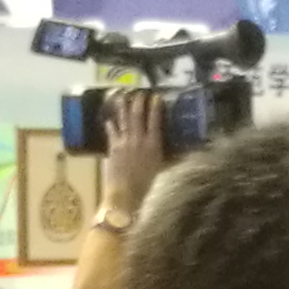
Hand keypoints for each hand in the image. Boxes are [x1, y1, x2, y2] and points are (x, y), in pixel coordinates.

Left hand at [99, 87, 170, 224]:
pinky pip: (111, 131)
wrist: (125, 196)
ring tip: (122, 96)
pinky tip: (109, 119)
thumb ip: (169, 159)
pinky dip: (110, 124)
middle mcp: (138, 140)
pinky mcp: (112, 148)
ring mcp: (124, 143)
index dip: (155, 107)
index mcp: (153, 145)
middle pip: (138, 115)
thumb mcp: (161, 171)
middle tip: (138, 92)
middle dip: (138, 101)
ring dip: (123, 107)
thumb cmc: (146, 187)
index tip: (156, 97)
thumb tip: (179, 154)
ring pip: (124, 119)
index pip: (155, 121)